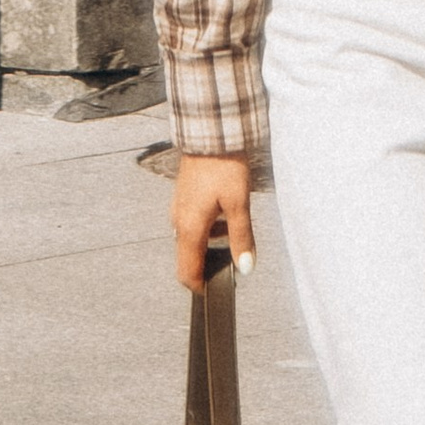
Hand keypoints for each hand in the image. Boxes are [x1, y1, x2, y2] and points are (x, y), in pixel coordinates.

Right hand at [170, 154, 255, 292]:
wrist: (210, 132)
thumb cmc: (224, 166)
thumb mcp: (239, 204)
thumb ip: (242, 238)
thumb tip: (246, 268)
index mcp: (189, 228)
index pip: (187, 273)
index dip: (201, 287)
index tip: (218, 291)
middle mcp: (179, 222)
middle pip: (188, 259)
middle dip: (207, 267)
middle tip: (232, 263)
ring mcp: (178, 209)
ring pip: (191, 241)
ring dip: (210, 246)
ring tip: (234, 233)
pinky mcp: (183, 198)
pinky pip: (191, 225)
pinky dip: (207, 230)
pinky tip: (225, 216)